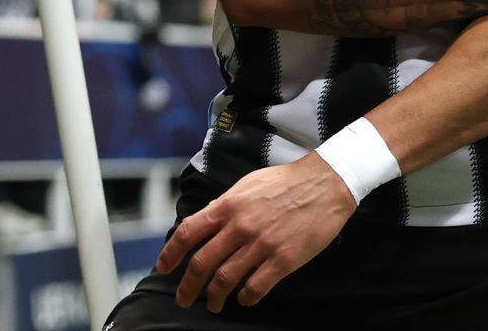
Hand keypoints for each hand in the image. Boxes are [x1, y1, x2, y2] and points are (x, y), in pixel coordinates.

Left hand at [154, 153, 354, 311]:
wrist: (324, 185)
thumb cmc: (285, 182)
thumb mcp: (246, 185)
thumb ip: (224, 206)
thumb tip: (205, 221)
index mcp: (227, 206)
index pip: (188, 232)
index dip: (170, 253)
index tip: (163, 268)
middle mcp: (239, 226)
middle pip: (202, 263)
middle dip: (188, 286)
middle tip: (183, 298)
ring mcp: (261, 244)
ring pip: (226, 279)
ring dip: (214, 297)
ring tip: (213, 305)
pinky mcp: (283, 260)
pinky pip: (256, 287)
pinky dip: (245, 297)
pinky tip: (243, 299)